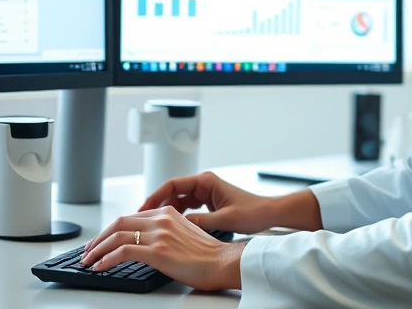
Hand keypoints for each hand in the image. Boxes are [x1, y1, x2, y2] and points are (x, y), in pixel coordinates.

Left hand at [81, 206, 245, 290]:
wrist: (223, 262)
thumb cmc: (209, 255)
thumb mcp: (186, 234)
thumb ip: (167, 232)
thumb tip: (148, 244)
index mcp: (168, 213)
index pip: (131, 218)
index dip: (112, 230)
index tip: (103, 241)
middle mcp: (161, 220)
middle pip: (119, 223)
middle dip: (99, 238)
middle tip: (88, 250)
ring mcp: (158, 234)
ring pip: (116, 236)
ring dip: (97, 249)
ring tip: (88, 260)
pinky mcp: (157, 251)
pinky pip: (122, 251)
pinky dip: (106, 259)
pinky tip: (100, 267)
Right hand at [139, 171, 276, 234]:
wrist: (270, 214)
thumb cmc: (253, 213)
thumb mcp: (224, 220)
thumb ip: (200, 223)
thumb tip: (177, 227)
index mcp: (206, 182)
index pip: (172, 185)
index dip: (155, 196)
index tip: (142, 208)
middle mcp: (204, 185)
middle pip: (172, 193)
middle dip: (157, 206)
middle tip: (141, 220)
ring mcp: (206, 194)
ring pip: (179, 202)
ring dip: (166, 213)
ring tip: (152, 227)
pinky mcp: (209, 204)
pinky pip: (187, 209)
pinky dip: (178, 217)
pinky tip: (170, 229)